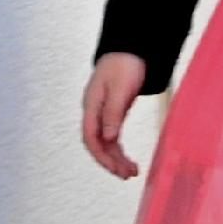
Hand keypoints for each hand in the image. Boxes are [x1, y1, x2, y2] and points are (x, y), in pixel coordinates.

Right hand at [81, 52, 147, 180]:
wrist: (131, 49)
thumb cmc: (125, 64)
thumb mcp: (120, 88)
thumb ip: (113, 113)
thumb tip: (108, 138)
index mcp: (91, 105)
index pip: (90, 137)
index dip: (101, 155)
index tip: (115, 168)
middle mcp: (94, 111)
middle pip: (97, 143)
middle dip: (110, 161)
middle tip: (127, 175)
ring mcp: (102, 113)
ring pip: (105, 142)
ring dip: (116, 158)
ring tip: (132, 172)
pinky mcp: (112, 113)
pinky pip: (112, 137)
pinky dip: (119, 149)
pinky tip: (127, 159)